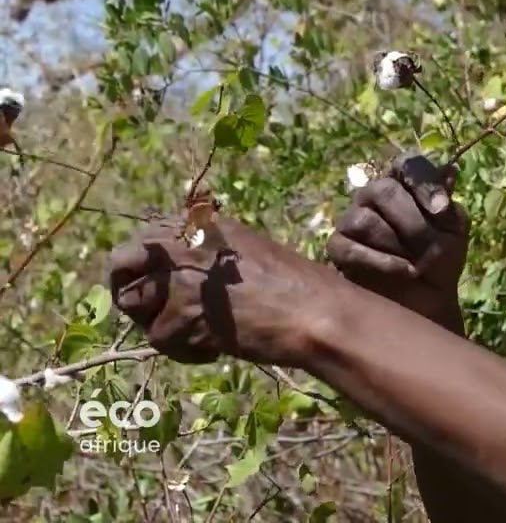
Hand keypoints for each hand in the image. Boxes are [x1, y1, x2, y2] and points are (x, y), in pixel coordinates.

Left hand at [108, 216, 330, 367]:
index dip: (141, 265)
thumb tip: (163, 270)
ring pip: (136, 306)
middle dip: (129, 290)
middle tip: (150, 313)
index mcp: (199, 224)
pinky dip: (186, 351)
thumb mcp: (245, 250)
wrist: (315, 313)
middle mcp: (183, 242)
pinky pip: (160, 340)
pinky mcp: (181, 312)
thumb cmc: (291, 286)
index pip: (143, 236)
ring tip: (200, 334)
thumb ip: (204, 253)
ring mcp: (179, 276)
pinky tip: (216, 348)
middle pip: (121, 263)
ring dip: (162, 326)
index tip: (153, 285)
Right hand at [326, 153, 469, 327]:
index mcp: (403, 183)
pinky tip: (404, 271)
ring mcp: (351, 221)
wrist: (428, 302)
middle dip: (414, 223)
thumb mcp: (454, 229)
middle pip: (383, 189)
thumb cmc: (442, 259)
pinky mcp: (338, 249)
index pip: (406, 164)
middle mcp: (373, 195)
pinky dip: (381, 261)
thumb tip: (448, 171)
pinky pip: (350, 248)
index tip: (441, 209)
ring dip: (397, 245)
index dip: (422, 182)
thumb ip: (447, 201)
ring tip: (418, 265)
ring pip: (364, 220)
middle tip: (432, 249)